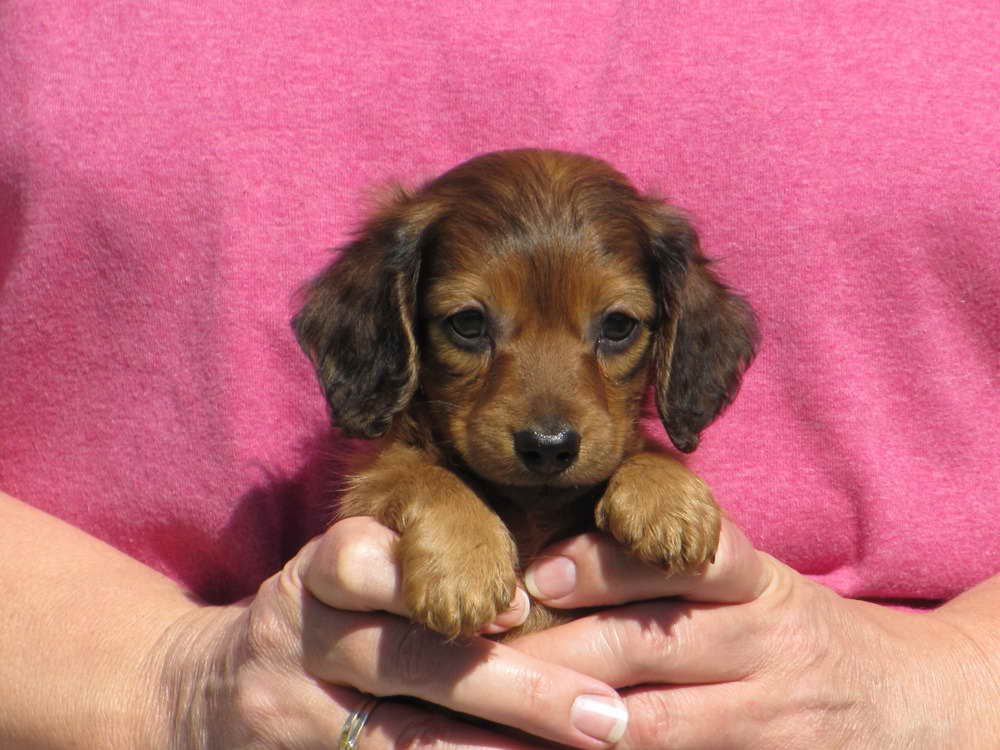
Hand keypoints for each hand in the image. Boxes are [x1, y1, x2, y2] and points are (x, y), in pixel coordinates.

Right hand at [154, 516, 629, 748]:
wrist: (193, 692)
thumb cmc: (313, 620)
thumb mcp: (339, 574)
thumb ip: (409, 568)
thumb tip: (528, 606)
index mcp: (316, 573)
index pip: (366, 560)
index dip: (439, 583)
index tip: (516, 608)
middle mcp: (298, 637)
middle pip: (407, 662)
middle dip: (515, 689)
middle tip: (604, 715)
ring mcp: (290, 714)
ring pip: (398, 741)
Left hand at [514, 519, 999, 748]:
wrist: (910, 706)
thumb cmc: (797, 632)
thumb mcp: (757, 584)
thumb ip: (680, 565)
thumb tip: (559, 553)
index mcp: (756, 581)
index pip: (684, 558)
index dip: (610, 564)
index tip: (540, 573)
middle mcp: (764, 643)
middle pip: (653, 643)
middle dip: (564, 650)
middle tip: (487, 653)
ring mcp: (766, 718)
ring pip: (658, 723)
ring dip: (577, 721)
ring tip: (502, 718)